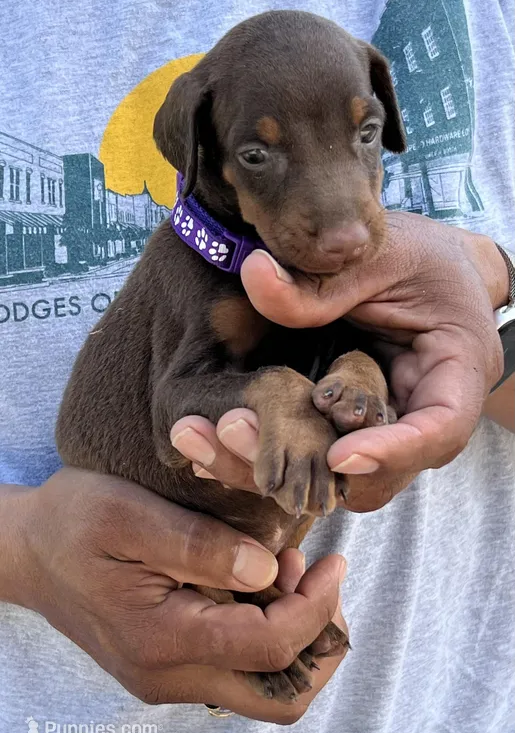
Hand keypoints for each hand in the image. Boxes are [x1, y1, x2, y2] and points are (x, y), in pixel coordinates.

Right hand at [1, 469, 346, 722]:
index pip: (270, 648)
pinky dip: (266, 634)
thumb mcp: (130, 515)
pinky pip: (237, 669)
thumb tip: (268, 570)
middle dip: (320, 641)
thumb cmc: (72, 523)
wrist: (26, 551)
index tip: (334, 562)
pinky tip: (259, 582)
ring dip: (295, 636)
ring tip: (288, 570)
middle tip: (320, 580)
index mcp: (163, 639)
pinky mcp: (166, 666)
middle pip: (279, 696)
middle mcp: (169, 676)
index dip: (316, 607)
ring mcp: (167, 678)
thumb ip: (201, 545)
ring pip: (263, 688)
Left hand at [172, 214, 506, 510]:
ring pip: (337, 475)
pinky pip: (313, 453)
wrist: (430, 271)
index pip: (439, 431)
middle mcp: (422, 418)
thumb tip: (255, 275)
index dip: (393, 451)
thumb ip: (324, 282)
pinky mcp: (349, 428)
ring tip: (202, 439)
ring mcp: (384, 430)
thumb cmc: (422, 259)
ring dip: (272, 467)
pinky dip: (266, 450)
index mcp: (455, 376)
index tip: (336, 455)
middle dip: (308, 470)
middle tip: (236, 436)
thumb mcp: (382, 256)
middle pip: (379, 471)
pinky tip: (207, 437)